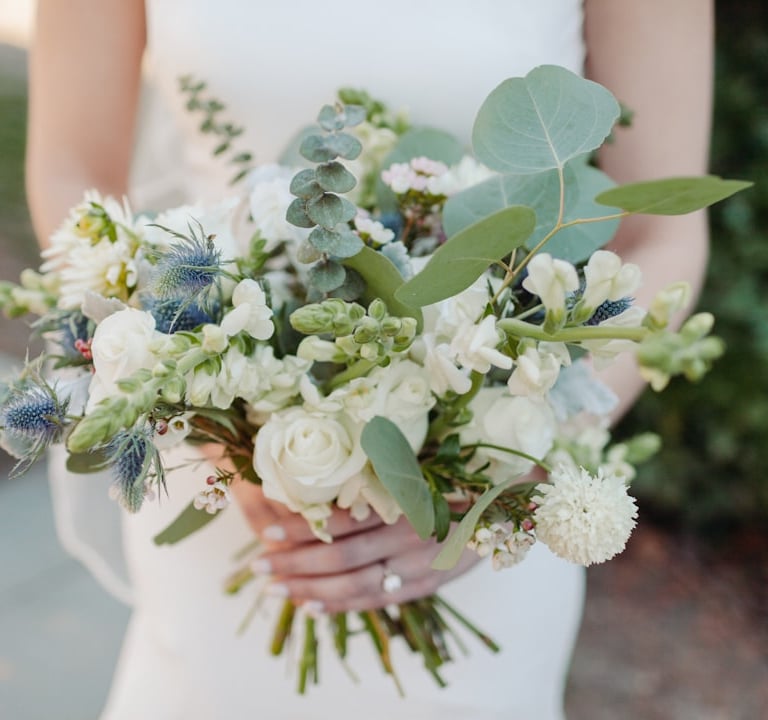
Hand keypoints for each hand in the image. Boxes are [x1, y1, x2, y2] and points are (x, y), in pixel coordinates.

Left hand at [232, 480, 479, 613]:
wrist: (511, 499)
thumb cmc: (459, 472)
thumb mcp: (422, 462)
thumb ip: (381, 472)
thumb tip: (328, 476)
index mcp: (404, 500)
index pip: (343, 521)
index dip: (303, 528)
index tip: (267, 530)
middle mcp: (410, 534)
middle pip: (342, 557)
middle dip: (296, 564)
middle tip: (258, 568)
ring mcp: (420, 564)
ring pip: (357, 585)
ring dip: (312, 589)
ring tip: (276, 590)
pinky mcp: (428, 584)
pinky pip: (380, 600)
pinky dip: (344, 607)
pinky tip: (313, 607)